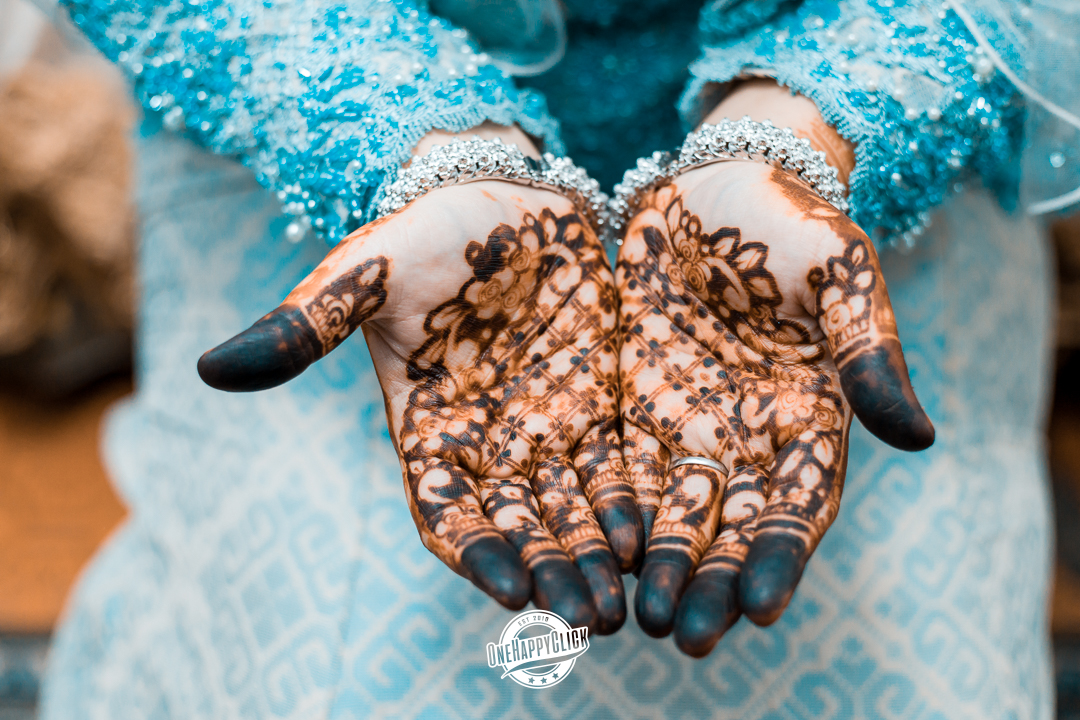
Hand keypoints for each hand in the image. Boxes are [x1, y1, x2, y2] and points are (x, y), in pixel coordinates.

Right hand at [198, 167, 642, 633]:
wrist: (498, 192)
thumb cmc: (424, 235)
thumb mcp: (363, 275)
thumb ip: (304, 327)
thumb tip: (210, 369)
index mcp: (426, 432)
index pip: (448, 514)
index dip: (478, 555)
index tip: (513, 590)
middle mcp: (486, 446)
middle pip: (519, 530)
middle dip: (551, 574)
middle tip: (587, 619)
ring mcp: (543, 429)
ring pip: (570, 513)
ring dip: (594, 559)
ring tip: (625, 601)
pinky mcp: (594, 405)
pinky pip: (614, 468)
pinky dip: (630, 505)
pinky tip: (654, 537)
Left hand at [617, 159, 932, 654]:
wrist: (715, 184)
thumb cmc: (792, 222)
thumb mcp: (841, 277)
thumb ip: (869, 355)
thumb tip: (918, 438)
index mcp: (809, 418)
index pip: (796, 505)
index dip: (779, 556)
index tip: (759, 605)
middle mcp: (748, 437)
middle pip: (730, 527)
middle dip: (710, 582)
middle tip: (687, 639)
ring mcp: (688, 426)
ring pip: (673, 513)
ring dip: (658, 568)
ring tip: (636, 618)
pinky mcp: (634, 405)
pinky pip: (620, 471)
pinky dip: (612, 515)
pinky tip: (596, 555)